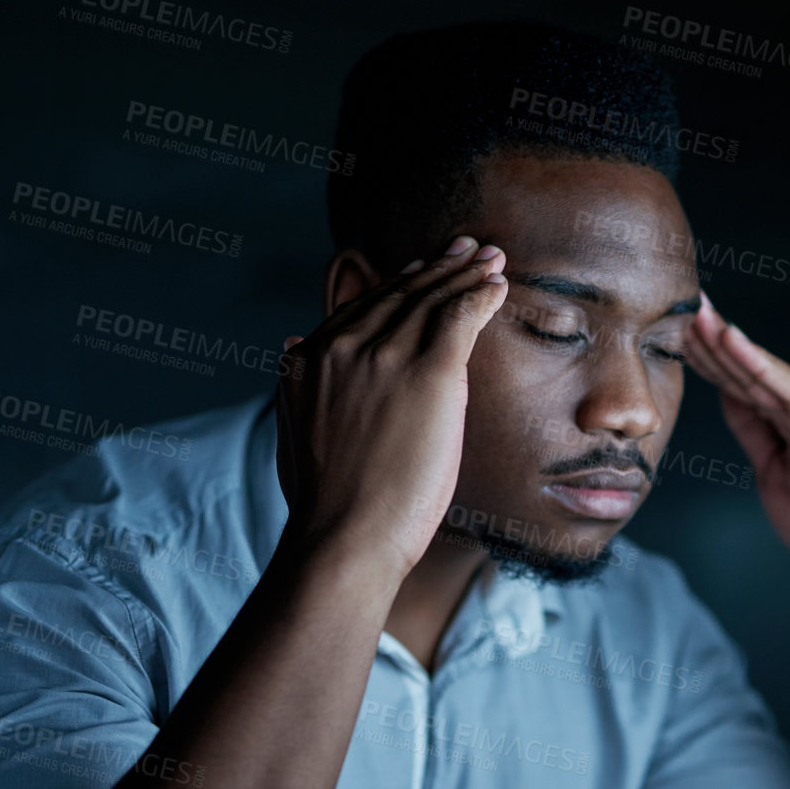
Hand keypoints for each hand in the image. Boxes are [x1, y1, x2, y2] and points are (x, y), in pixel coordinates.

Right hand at [274, 236, 507, 579]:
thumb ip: (300, 386)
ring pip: (431, 300)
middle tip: (466, 249)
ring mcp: (383, 357)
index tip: (420, 270)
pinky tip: (498, 285)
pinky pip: (461, 317)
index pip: (360, 309)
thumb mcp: (294, 432)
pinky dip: (480, 295)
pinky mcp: (428, 373)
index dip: (397, 285)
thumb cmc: (324, 506)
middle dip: (437, 269)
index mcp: (306, 361)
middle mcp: (340, 348)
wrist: (343, 539)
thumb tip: (291, 344)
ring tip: (490, 260)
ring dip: (466, 275)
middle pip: (398, 296)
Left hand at [684, 291, 789, 605]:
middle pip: (750, 369)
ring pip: (766, 373)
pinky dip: (762, 365)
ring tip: (699, 314)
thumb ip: (752, 429)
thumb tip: (725, 393)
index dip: (706, 356)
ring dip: (730, 343)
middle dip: (712, 339)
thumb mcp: (771, 468)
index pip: (741, 380)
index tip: (671, 330)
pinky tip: (735, 341)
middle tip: (678, 303)